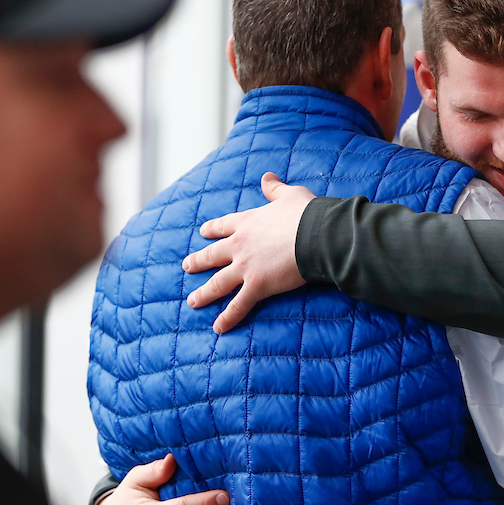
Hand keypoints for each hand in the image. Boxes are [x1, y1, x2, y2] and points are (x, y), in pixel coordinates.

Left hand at [183, 172, 314, 332]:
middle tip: (187, 266)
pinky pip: (239, 304)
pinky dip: (228, 317)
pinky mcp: (257, 285)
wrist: (315, 234)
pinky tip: (218, 327)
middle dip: (199, 261)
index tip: (203, 232)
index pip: (223, 226)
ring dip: (204, 293)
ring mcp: (245, 267)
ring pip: (218, 282)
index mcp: (247, 222)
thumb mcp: (289, 194)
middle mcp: (240, 245)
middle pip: (213, 254)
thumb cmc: (305, 213)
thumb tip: (267, 177)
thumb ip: (275, 188)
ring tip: (193, 301)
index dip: (212, 230)